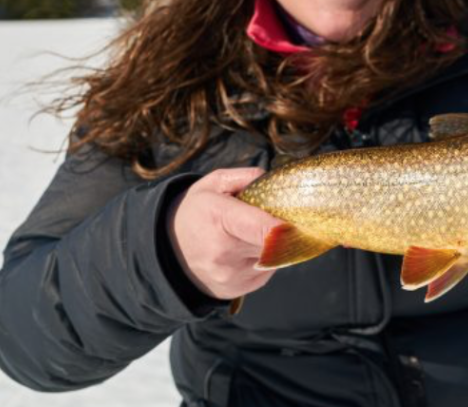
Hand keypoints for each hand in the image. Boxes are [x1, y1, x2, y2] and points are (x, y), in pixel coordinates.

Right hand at [166, 167, 282, 300]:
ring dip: (273, 245)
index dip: (286, 228)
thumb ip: (246, 177)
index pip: (263, 230)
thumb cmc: (196, 212)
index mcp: (219, 218)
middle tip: (275, 217)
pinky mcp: (237, 290)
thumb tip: (274, 181)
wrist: (168, 251)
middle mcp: (224, 252)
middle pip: (275, 243)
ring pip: (274, 257)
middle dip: (282, 230)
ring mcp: (231, 275)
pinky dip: (265, 258)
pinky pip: (266, 270)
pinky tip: (246, 250)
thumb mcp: (213, 184)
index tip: (299, 222)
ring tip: (252, 234)